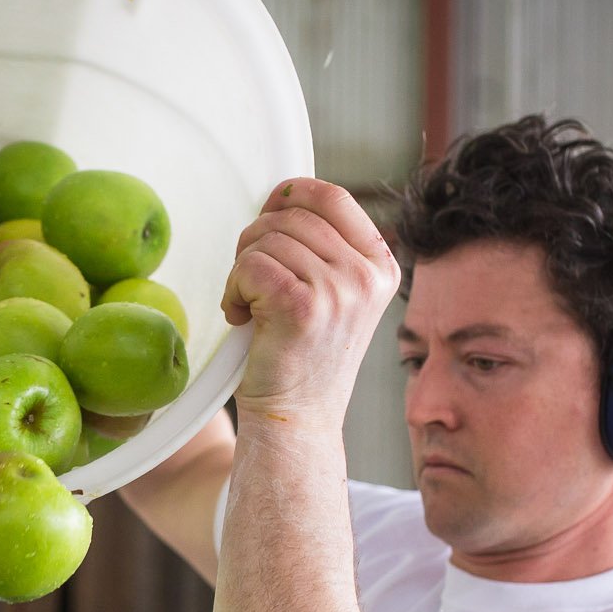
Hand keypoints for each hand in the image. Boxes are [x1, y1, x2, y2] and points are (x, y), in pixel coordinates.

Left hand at [222, 179, 399, 424]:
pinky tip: (241, 317)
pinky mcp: (303, 306)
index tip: (267, 212)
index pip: (333, 196)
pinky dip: (232, 290)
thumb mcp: (332, 294)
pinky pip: (249, 266)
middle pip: (290, 216)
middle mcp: (367, 275)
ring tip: (250, 307)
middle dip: (255, 241)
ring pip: (265, 240)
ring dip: (241, 271)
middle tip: (251, 282)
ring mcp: (339, 290)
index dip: (291, 193)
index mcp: (380, 265)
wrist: (297, 419)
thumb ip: (321, 248)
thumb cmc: (303, 357)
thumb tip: (282, 195)